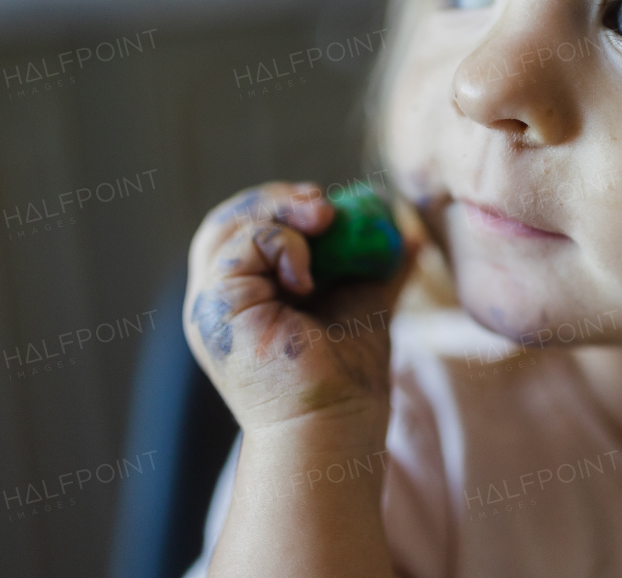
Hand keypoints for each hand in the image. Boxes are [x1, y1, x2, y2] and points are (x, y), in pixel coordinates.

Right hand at [183, 181, 420, 439]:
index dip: (284, 205)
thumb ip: (378, 267)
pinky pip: (240, 247)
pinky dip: (281, 242)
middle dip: (278, 200)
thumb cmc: (347, 376)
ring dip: (281, 213)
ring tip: (323, 222)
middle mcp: (221, 299)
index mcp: (247, 294)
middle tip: (325, 207)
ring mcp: (213, 305)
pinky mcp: (217, 308)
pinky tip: (309, 275)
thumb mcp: (364, 302)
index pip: (247, 227)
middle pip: (229, 220)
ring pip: (228, 226)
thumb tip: (408, 234)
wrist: (338, 422)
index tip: (332, 209)